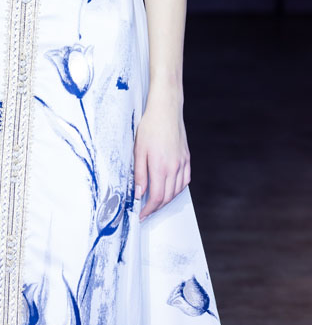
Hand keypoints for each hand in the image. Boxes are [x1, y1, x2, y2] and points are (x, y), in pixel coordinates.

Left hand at [133, 91, 190, 220]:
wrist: (166, 110)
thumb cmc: (150, 127)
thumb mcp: (138, 150)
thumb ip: (139, 174)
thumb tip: (138, 194)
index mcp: (160, 167)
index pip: (156, 198)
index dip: (148, 210)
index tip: (141, 215)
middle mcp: (174, 168)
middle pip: (167, 197)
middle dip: (156, 207)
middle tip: (145, 210)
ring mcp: (182, 163)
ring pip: (177, 191)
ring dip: (166, 199)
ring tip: (155, 201)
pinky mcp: (187, 158)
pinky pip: (185, 180)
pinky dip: (177, 189)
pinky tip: (170, 187)